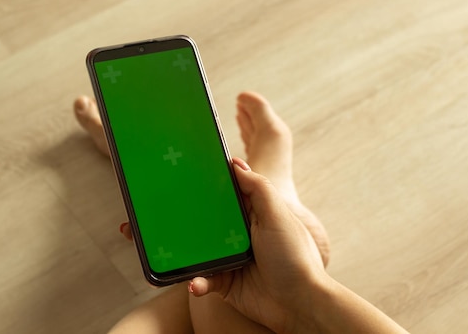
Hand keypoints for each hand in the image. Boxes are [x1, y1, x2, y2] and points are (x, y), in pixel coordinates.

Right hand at [189, 157, 327, 332]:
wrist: (299, 304)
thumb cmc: (294, 257)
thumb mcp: (278, 215)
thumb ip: (258, 188)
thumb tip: (236, 163)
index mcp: (254, 214)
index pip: (228, 193)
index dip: (209, 184)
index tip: (186, 174)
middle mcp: (241, 234)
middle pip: (208, 220)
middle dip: (188, 219)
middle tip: (168, 215)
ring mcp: (231, 258)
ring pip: (200, 250)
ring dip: (187, 252)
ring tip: (172, 251)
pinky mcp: (225, 282)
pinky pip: (202, 278)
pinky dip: (196, 281)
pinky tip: (194, 283)